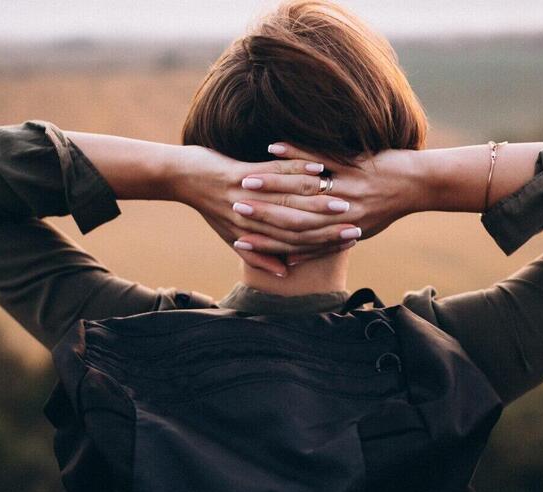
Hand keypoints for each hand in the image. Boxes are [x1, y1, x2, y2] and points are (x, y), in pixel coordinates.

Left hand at [171, 145, 361, 275]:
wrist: (184, 179)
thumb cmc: (212, 207)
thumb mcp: (233, 235)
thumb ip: (260, 256)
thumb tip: (285, 272)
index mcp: (249, 237)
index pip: (294, 245)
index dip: (324, 245)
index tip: (352, 242)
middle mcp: (248, 222)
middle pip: (296, 227)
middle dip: (329, 227)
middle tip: (357, 225)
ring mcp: (243, 198)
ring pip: (287, 201)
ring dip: (318, 200)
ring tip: (344, 200)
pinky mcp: (238, 174)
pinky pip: (272, 172)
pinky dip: (296, 170)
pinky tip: (316, 169)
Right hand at [233, 143, 425, 265]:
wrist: (415, 185)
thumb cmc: (383, 210)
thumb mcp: (355, 233)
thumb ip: (322, 247)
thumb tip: (291, 262)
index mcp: (338, 230)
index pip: (294, 239)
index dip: (265, 238)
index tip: (239, 236)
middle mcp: (340, 212)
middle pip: (293, 214)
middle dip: (260, 210)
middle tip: (232, 205)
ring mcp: (345, 186)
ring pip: (301, 187)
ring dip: (270, 181)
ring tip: (244, 177)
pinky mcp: (350, 163)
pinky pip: (318, 156)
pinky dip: (294, 151)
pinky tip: (272, 146)